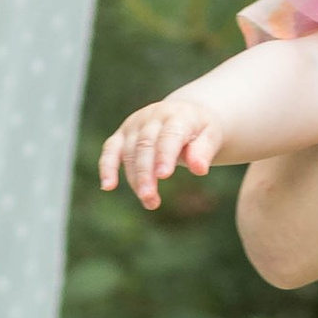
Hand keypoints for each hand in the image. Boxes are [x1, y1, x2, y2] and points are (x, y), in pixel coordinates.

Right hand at [100, 90, 224, 208]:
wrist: (186, 114)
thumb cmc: (200, 130)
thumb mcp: (211, 136)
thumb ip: (204, 151)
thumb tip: (199, 169)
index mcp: (177, 115)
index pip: (169, 135)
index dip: (165, 155)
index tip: (164, 175)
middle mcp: (152, 117)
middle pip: (145, 145)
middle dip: (146, 173)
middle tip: (150, 198)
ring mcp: (134, 124)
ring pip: (129, 152)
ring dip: (135, 179)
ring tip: (149, 202)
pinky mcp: (122, 134)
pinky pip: (110, 150)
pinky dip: (107, 167)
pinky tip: (108, 186)